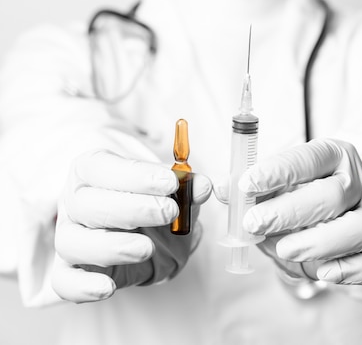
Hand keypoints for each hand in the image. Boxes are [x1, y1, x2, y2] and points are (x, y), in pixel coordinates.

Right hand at [52, 149, 211, 302]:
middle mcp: (75, 199)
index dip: (135, 175)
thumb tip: (204, 186)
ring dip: (111, 246)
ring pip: (72, 241)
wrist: (141, 228)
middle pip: (86, 203)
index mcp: (93, 169)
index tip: (170, 182)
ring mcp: (70, 234)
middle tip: (168, 212)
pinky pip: (63, 280)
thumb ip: (187, 186)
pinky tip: (109, 287)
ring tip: (147, 248)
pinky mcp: (72, 268)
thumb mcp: (171, 189)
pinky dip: (82, 286)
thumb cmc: (149, 199)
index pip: (102, 167)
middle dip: (130, 208)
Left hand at [238, 139, 361, 285]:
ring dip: (318, 242)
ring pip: (358, 228)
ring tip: (284, 250)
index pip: (307, 158)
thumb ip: (249, 185)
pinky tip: (324, 273)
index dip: (276, 171)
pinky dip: (353, 270)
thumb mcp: (277, 179)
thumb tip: (220, 189)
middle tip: (256, 223)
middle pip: (332, 195)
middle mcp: (355, 181)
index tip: (247, 184)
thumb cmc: (304, 189)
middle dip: (290, 212)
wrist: (343, 203)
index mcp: (332, 154)